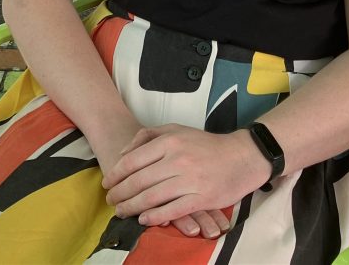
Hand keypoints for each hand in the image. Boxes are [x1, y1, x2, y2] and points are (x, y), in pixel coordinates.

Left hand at [90, 120, 226, 237]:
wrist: (241, 157)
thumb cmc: (205, 144)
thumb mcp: (176, 130)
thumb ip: (148, 136)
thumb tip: (124, 153)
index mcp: (169, 142)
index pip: (133, 161)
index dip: (116, 174)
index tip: (107, 183)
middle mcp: (177, 160)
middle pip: (139, 181)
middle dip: (120, 193)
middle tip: (110, 200)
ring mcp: (189, 180)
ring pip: (152, 197)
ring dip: (132, 207)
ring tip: (121, 211)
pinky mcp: (201, 198)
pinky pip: (172, 210)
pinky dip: (155, 217)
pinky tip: (143, 219)